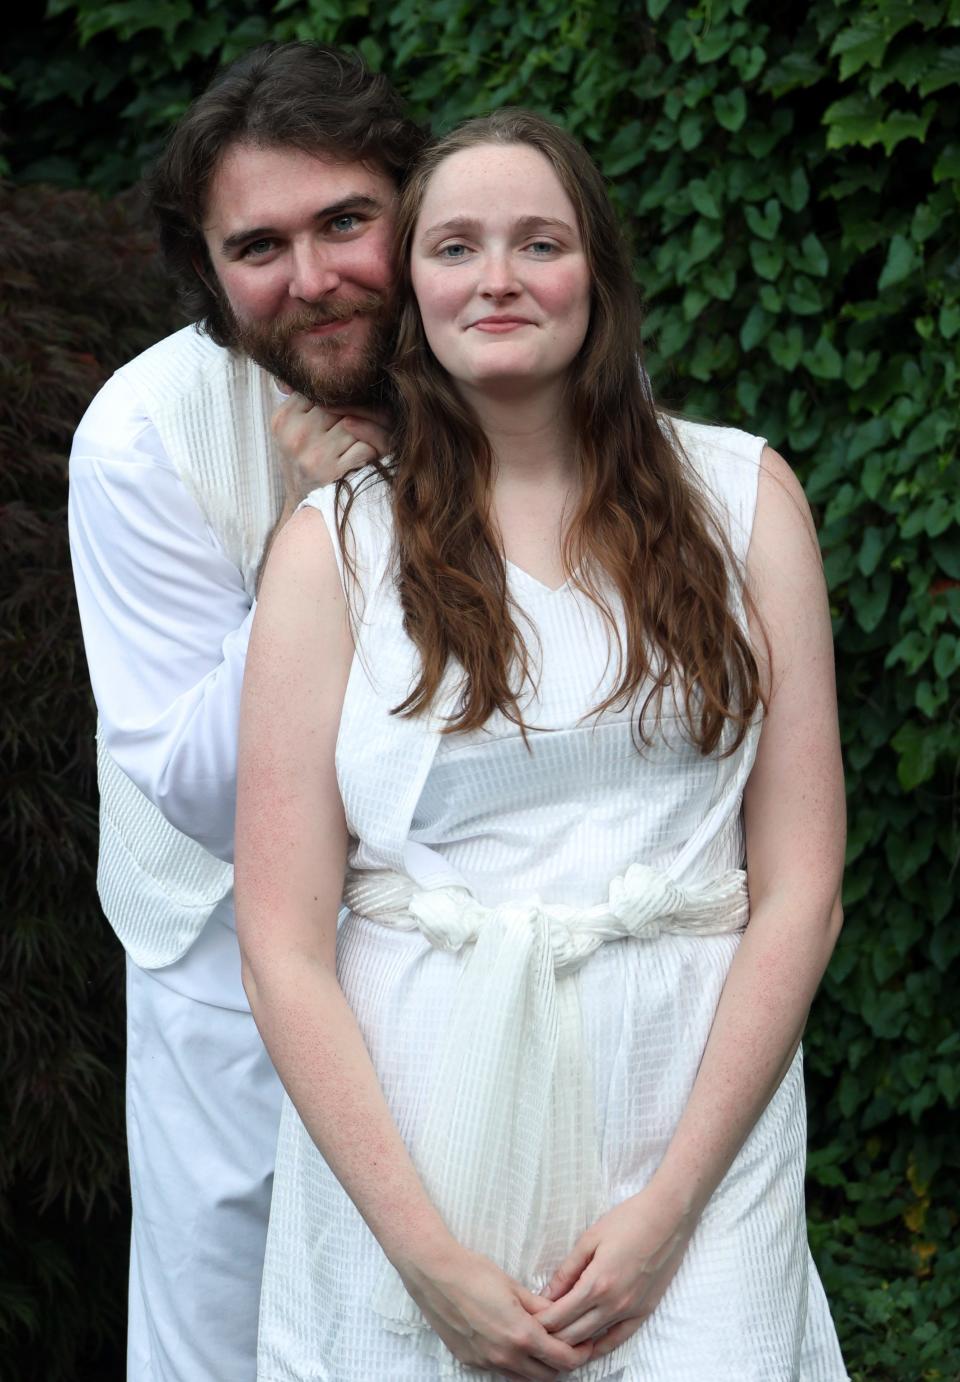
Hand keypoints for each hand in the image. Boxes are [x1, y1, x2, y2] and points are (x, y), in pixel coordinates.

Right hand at [270, 391, 390, 505]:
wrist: (302, 504)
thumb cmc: (301, 460)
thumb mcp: (290, 430)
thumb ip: (301, 400)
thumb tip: (321, 367)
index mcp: (284, 419)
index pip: (319, 390)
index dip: (343, 389)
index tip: (360, 391)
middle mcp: (296, 434)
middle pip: (339, 404)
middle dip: (364, 403)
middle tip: (382, 403)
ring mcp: (314, 454)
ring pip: (355, 423)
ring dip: (375, 424)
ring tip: (385, 421)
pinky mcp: (332, 472)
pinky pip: (364, 447)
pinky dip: (375, 445)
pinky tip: (377, 446)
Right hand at [398, 1243, 594, 1380]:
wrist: (435, 1273)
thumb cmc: (474, 1272)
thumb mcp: (514, 1286)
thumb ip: (539, 1307)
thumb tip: (558, 1315)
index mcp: (521, 1335)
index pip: (563, 1359)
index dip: (580, 1354)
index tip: (585, 1344)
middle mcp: (505, 1356)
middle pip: (547, 1375)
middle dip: (561, 1363)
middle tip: (566, 1344)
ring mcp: (486, 1362)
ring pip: (524, 1378)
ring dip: (537, 1366)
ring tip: (541, 1344)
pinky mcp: (470, 1361)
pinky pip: (501, 1372)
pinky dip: (514, 1364)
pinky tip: (512, 1342)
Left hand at [537, 1185, 696, 1357]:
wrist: (668, 1218)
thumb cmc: (627, 1220)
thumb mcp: (589, 1239)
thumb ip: (567, 1271)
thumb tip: (547, 1294)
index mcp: (596, 1284)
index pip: (559, 1316)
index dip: (539, 1322)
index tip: (525, 1320)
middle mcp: (613, 1304)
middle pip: (572, 1335)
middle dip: (550, 1336)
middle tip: (534, 1331)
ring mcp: (630, 1311)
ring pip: (592, 1341)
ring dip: (571, 1344)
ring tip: (553, 1340)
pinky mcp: (644, 1312)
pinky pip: (618, 1340)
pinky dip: (599, 1347)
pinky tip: (586, 1348)